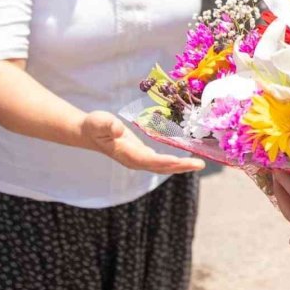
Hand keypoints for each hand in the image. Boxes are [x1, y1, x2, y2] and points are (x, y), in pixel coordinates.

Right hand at [80, 111, 204, 173]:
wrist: (89, 132)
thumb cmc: (94, 125)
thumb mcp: (98, 121)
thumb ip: (107, 125)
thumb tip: (118, 129)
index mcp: (127, 154)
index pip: (150, 161)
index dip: (166, 162)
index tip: (182, 161)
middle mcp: (135, 160)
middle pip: (161, 168)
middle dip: (180, 167)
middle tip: (200, 165)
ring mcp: (139, 159)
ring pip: (163, 167)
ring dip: (181, 167)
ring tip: (199, 164)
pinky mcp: (142, 155)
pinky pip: (161, 162)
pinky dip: (175, 162)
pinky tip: (186, 159)